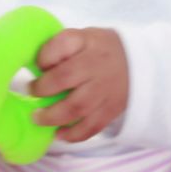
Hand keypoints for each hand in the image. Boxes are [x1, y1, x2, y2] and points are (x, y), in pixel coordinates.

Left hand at [29, 27, 128, 142]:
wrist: (139, 64)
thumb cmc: (100, 50)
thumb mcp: (83, 37)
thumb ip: (60, 48)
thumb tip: (33, 67)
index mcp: (88, 41)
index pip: (62, 44)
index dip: (44, 57)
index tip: (37, 66)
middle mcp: (96, 64)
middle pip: (65, 78)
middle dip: (42, 89)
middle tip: (32, 93)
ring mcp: (105, 89)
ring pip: (76, 107)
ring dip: (52, 116)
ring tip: (38, 118)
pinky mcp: (110, 110)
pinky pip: (91, 127)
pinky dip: (72, 134)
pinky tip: (59, 133)